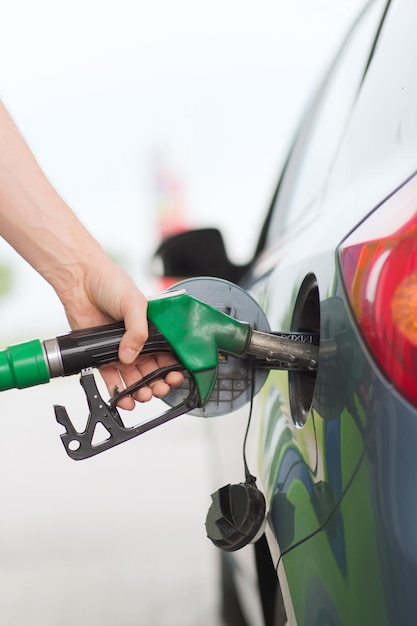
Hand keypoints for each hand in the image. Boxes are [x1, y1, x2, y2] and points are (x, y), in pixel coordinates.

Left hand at [60, 255, 183, 409]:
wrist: (81, 281)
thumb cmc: (110, 283)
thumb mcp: (134, 303)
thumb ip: (138, 330)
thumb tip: (130, 356)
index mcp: (152, 328)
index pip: (167, 354)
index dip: (172, 368)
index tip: (174, 377)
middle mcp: (137, 341)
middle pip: (152, 370)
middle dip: (158, 383)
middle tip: (158, 388)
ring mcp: (120, 349)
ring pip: (134, 378)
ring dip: (140, 390)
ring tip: (142, 395)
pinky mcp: (101, 355)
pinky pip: (112, 378)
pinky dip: (118, 390)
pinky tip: (124, 398)